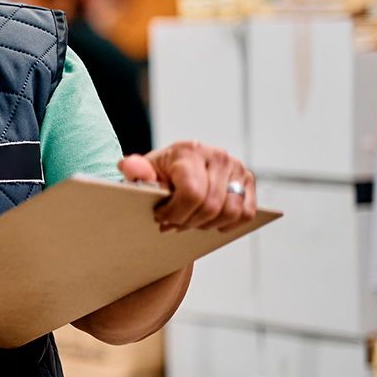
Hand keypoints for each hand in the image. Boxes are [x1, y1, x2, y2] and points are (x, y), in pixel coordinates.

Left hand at [120, 140, 256, 232]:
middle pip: (210, 206)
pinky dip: (227, 224)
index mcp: (189, 151)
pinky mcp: (247, 180)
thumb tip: (129, 166)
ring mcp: (236, 168)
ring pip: (230, 212)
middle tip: (172, 225)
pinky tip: (208, 223)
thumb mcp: (142, 171)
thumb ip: (135, 170)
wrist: (176, 167)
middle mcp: (217, 156)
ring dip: (207, 225)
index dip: (176, 213)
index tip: (161, 218)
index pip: (192, 193)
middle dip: (188, 222)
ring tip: (188, 223)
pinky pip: (245, 213)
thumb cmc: (159, 172)